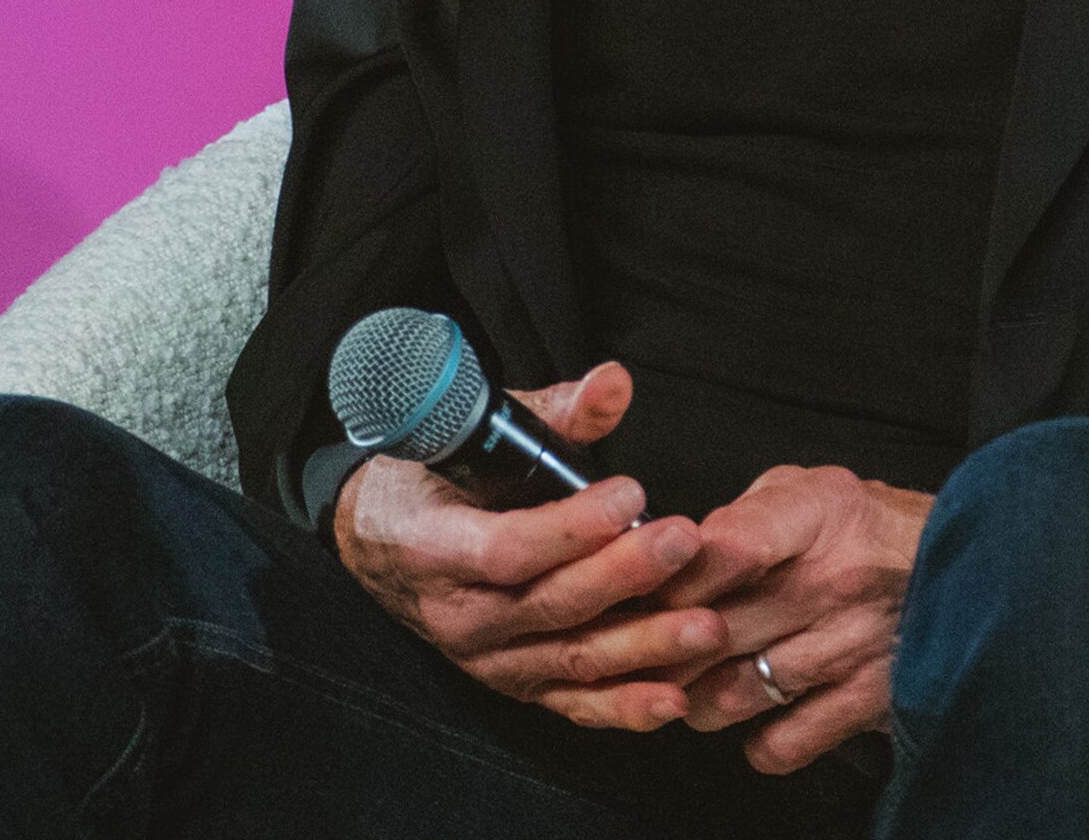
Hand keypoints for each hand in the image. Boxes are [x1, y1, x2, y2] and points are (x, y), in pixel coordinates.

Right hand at [332, 360, 728, 730]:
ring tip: (707, 626)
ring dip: (642, 648)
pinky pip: (572, 702)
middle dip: (625, 577)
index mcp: (437, 548)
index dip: (570, 529)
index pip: (508, 549)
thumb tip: (614, 382)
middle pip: (550, 606)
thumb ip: (554, 410)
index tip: (630, 494)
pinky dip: (624, 706)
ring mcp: (490, 658)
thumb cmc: (437, 476)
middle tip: (685, 543)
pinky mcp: (517, 681)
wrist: (381, 541)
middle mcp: (461, 615)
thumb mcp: (478, 432)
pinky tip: (675, 700)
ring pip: (571, 660)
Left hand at [666, 465, 933, 772]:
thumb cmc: (871, 526)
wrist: (968, 563)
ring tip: (692, 683)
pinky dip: (756, 740)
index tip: (646, 588)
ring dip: (698, 696)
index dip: (675, 575)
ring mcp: (849, 647)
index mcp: (817, 514)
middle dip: (664, 647)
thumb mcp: (811, 488)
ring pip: (733, 693)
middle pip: (715, 631)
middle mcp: (832, 581)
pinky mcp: (867, 700)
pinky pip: (783, 742)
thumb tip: (680, 557)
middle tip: (644, 649)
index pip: (727, 548)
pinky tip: (756, 715)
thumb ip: (745, 515)